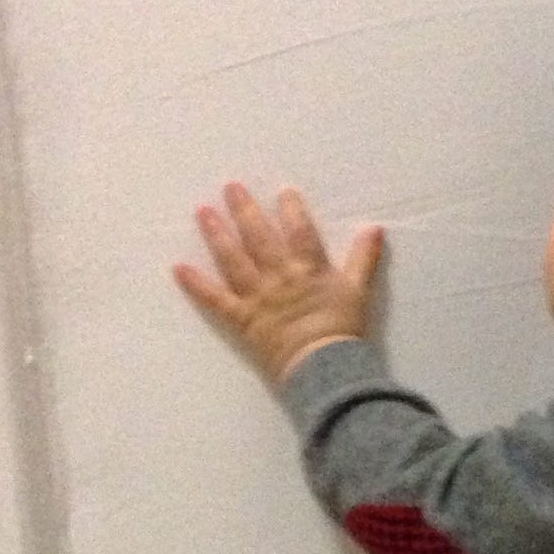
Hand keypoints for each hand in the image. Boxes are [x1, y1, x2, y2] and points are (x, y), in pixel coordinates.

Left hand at [174, 183, 383, 383]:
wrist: (324, 366)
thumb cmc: (343, 331)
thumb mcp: (359, 292)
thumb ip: (364, 259)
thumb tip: (374, 229)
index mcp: (308, 268)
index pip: (299, 232)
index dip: (291, 210)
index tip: (283, 192)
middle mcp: (278, 275)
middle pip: (259, 237)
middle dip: (244, 211)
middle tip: (230, 187)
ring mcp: (257, 296)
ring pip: (234, 259)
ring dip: (217, 235)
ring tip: (203, 212)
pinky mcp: (242, 319)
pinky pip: (215, 300)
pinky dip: (196, 285)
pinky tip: (178, 269)